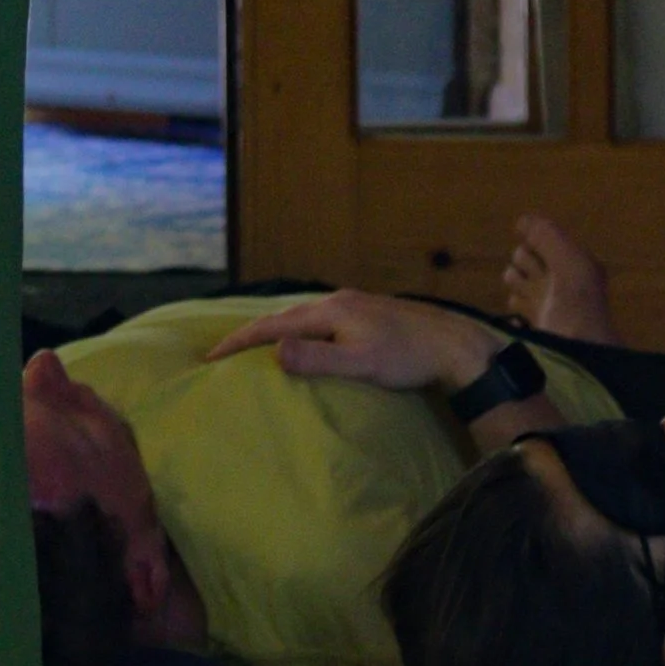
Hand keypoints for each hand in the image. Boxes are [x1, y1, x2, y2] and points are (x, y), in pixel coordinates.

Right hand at [202, 288, 500, 394]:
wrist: (453, 345)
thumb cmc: (409, 359)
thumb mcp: (362, 364)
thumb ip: (317, 359)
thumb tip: (273, 350)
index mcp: (330, 311)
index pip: (271, 325)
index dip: (238, 341)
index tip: (210, 358)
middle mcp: (336, 301)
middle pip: (282, 316)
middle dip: (249, 334)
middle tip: (222, 355)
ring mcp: (352, 305)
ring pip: (301, 317)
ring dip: (273, 332)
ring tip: (254, 350)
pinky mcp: (365, 314)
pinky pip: (317, 320)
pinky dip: (296, 332)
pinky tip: (302, 344)